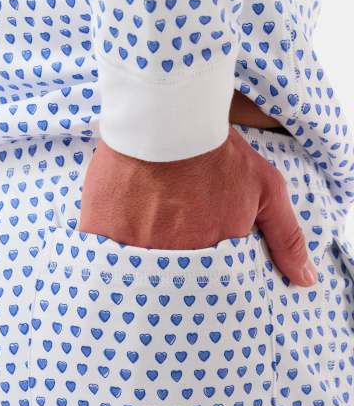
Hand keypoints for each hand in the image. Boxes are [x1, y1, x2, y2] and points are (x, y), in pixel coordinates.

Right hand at [79, 126, 316, 286]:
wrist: (168, 117)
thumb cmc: (218, 153)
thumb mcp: (266, 191)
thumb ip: (287, 239)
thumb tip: (306, 283)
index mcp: (208, 257)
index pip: (205, 288)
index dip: (199, 276)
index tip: (194, 264)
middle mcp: (171, 260)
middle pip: (167, 284)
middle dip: (168, 272)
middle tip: (165, 244)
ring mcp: (132, 248)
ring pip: (133, 274)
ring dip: (136, 263)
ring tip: (140, 235)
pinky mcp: (100, 230)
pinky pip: (99, 255)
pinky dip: (104, 251)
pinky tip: (113, 234)